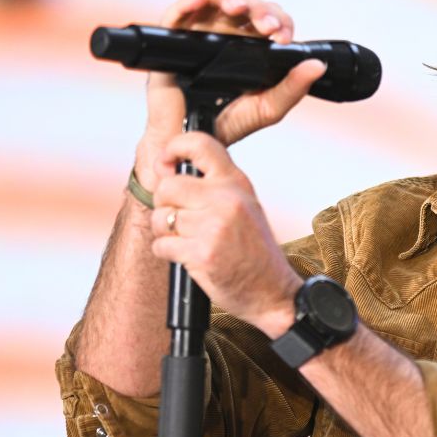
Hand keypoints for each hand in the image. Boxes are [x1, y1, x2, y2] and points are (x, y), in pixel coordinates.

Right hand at [134, 0, 326, 188]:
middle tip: (265, 25)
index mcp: (254, 46)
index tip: (281, 37)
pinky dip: (190, 1)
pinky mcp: (176, 36)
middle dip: (259, 9)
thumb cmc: (228, 122)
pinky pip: (180, 11)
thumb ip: (292, 88)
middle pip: (247, 5)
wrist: (190, 137)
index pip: (271, 20)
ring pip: (217, 0)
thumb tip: (317, 66)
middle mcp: (229, 33)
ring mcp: (203, 31)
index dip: (279, 21)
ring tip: (236, 8)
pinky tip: (200, 1)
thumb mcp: (267, 108)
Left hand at [149, 131, 300, 336]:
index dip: (173, 149)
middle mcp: (227, 199)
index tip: (165, 165)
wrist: (274, 292)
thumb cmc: (254, 252)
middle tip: (178, 219)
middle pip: (168, 186)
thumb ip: (215, 187)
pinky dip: (167, 253)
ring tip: (186, 242)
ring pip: (162, 218)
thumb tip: (168, 172)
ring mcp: (214, 226)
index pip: (199, 144)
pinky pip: (162, 245)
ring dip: (165, 233)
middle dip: (164, 205)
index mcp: (236, 183)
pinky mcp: (202, 253)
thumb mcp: (245, 206)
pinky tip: (187, 258)